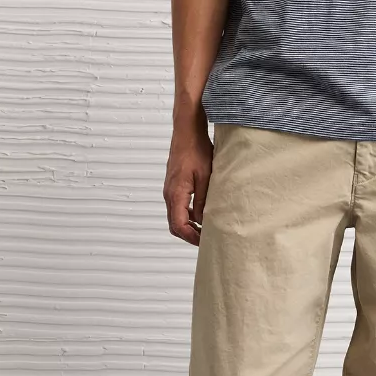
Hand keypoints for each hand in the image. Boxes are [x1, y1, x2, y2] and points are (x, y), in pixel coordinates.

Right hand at [163, 119, 213, 245]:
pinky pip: (177, 207)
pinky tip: (200, 213)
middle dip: (189, 235)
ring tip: (205, 228)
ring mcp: (169, 190)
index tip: (204, 242)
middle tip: (205, 239)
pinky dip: (186, 215)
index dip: (191, 237)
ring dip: (188, 225)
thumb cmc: (196, 150)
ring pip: (175, 216)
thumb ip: (204, 201)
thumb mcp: (206, 177)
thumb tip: (203, 220)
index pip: (179, 226)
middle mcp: (169, 194)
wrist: (186, 133)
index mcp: (176, 194)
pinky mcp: (173, 186)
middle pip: (174, 225)